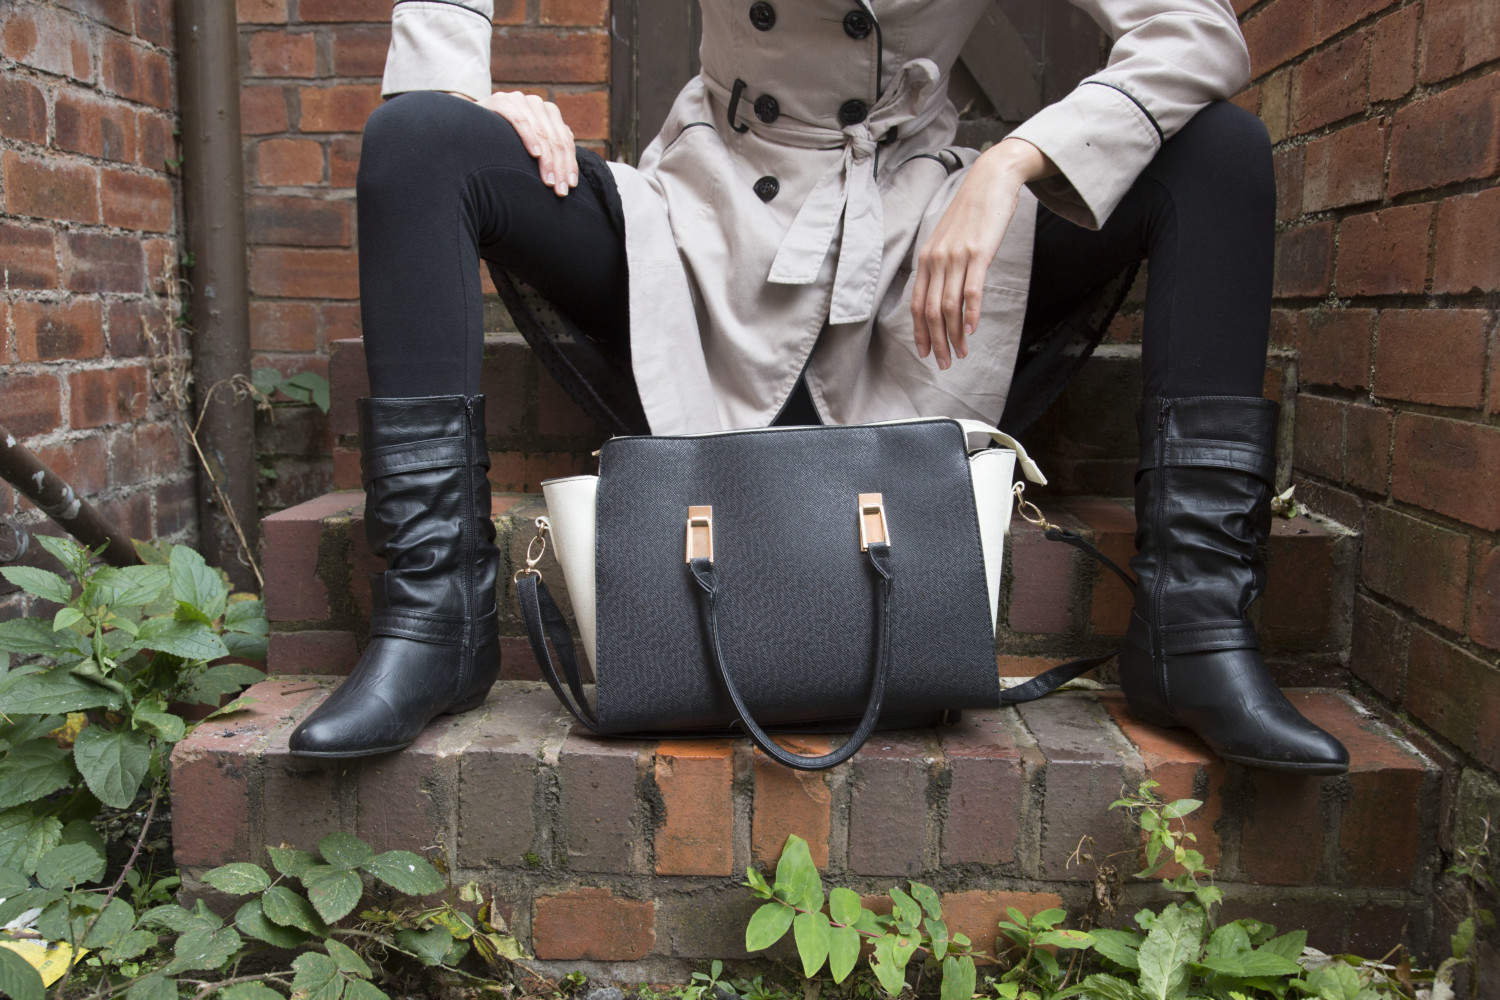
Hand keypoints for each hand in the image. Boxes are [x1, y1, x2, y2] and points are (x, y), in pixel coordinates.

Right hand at [476, 90, 578, 196]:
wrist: (466, 129)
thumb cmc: (500, 144)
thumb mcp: (528, 147)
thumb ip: (548, 147)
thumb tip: (569, 160)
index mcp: (546, 113)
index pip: (564, 139)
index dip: (569, 163)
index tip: (570, 186)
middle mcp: (535, 103)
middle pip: (555, 137)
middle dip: (559, 166)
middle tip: (560, 190)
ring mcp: (518, 99)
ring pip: (541, 131)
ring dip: (548, 159)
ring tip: (548, 181)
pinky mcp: (500, 101)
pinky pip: (520, 120)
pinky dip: (529, 137)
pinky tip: (535, 155)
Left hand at [911, 138, 1055, 368]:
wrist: (991, 181)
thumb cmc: (972, 212)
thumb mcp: (949, 239)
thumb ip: (943, 265)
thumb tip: (944, 293)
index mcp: (926, 258)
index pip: (916, 304)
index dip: (919, 332)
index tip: (925, 352)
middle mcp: (936, 259)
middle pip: (930, 311)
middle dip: (936, 341)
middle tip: (943, 363)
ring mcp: (957, 256)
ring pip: (949, 306)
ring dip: (953, 335)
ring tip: (960, 353)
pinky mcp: (979, 252)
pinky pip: (972, 290)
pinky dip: (971, 314)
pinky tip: (972, 330)